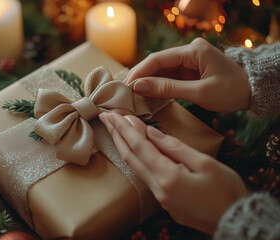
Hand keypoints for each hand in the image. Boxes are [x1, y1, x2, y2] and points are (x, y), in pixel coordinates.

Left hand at [99, 112, 248, 233]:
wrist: (235, 221)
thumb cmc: (226, 191)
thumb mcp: (204, 163)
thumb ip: (175, 147)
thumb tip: (152, 133)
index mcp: (168, 176)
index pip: (140, 146)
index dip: (127, 129)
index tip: (116, 114)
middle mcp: (158, 188)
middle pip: (130, 156)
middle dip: (116, 135)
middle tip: (105, 118)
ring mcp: (159, 197)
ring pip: (135, 166)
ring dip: (123, 146)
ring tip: (115, 131)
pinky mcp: (164, 201)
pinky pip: (144, 175)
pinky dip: (136, 159)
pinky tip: (134, 150)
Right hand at [124, 38, 250, 112]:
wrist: (252, 92)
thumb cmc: (231, 91)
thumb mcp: (200, 92)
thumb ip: (168, 89)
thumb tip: (139, 87)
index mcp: (193, 51)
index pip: (158, 59)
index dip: (140, 72)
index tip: (126, 86)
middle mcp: (189, 52)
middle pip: (157, 63)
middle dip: (140, 77)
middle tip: (124, 91)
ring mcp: (189, 60)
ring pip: (161, 70)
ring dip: (147, 81)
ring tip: (131, 94)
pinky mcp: (189, 70)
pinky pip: (168, 76)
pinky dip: (157, 85)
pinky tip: (146, 93)